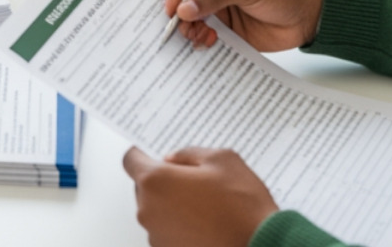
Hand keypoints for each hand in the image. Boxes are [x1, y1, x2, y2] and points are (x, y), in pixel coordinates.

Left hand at [123, 146, 276, 246]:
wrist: (260, 244)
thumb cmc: (242, 206)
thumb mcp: (222, 160)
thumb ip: (189, 154)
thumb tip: (172, 159)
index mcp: (156, 181)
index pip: (131, 160)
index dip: (142, 154)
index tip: (151, 153)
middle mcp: (149, 210)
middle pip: (144, 187)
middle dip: (162, 180)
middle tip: (191, 180)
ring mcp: (157, 235)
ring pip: (155, 210)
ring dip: (171, 204)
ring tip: (205, 205)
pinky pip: (166, 230)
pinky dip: (179, 225)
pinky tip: (205, 223)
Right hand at [162, 0, 322, 51]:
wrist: (310, 16)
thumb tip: (184, 8)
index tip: (172, 7)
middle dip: (177, 13)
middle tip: (183, 26)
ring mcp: (217, 11)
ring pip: (188, 21)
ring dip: (189, 31)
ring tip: (202, 36)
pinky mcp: (225, 32)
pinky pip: (203, 38)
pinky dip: (201, 43)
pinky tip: (211, 43)